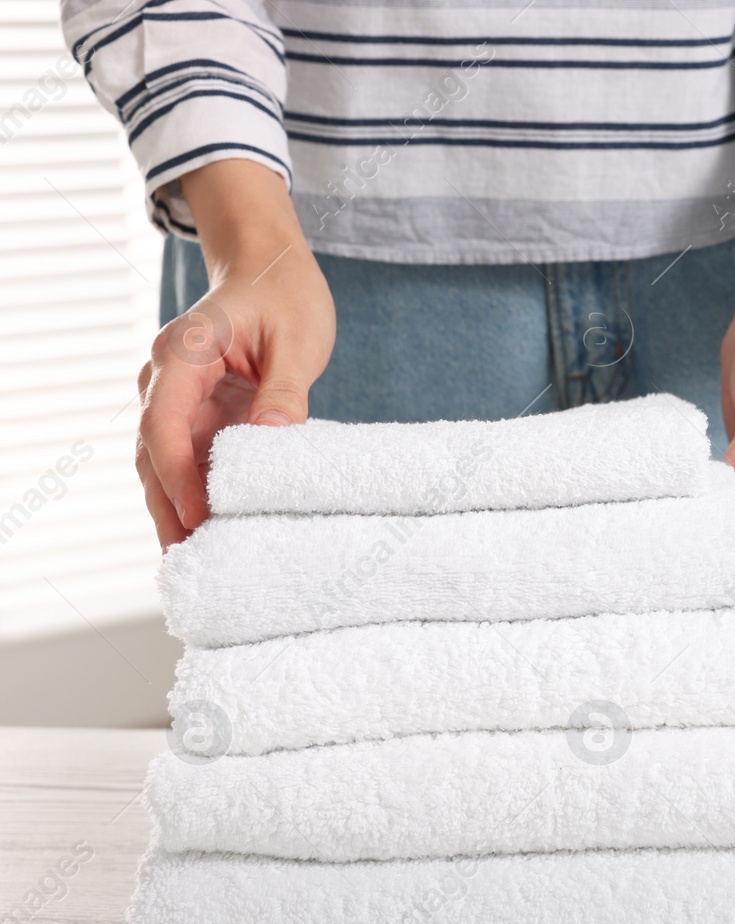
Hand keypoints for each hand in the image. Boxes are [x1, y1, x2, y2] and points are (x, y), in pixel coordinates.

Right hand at [137, 160, 334, 546]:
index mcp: (185, 352)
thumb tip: (270, 441)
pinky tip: (208, 533)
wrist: (272, 267)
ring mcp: (178, 398)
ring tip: (194, 562)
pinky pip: (187, 460)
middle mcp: (168, 378)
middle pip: (154, 453)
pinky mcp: (197, 414)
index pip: (165, 422)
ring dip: (175, 509)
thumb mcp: (298, 340)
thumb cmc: (286, 295)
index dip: (178, 474)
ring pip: (163, 463)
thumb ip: (284, 391)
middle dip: (168, 507)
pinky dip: (193, 495)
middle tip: (188, 561)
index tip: (200, 515)